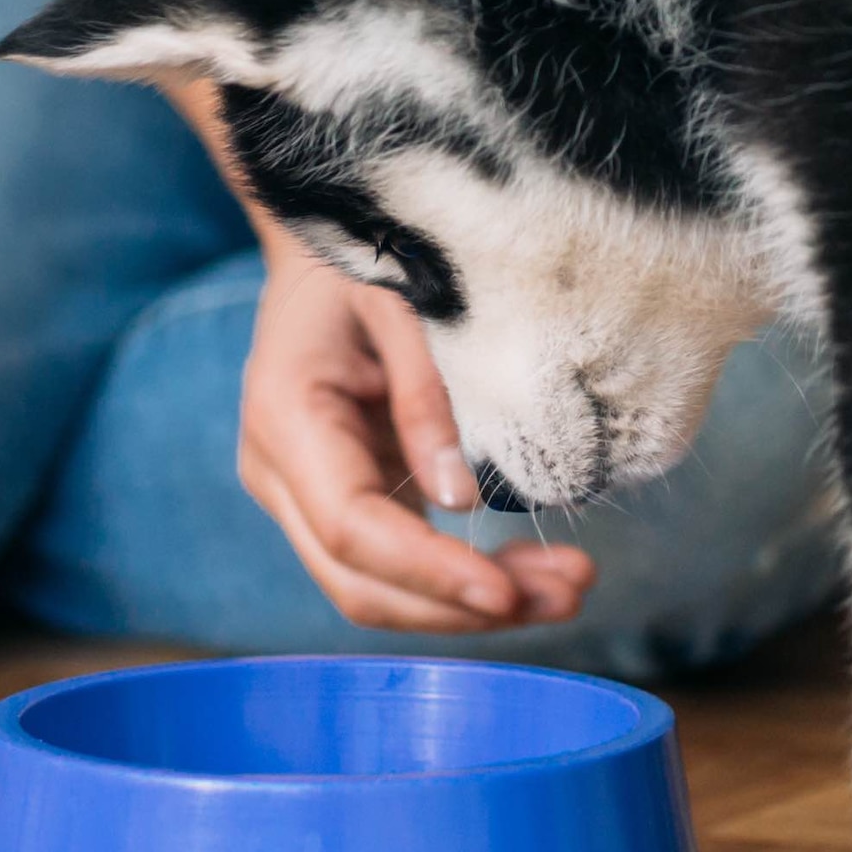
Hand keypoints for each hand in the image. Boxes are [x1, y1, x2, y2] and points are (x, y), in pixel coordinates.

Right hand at [232, 253, 595, 633]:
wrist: (320, 243)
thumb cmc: (364, 255)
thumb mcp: (401, 300)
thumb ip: (426, 395)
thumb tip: (461, 504)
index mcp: (286, 419)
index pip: (351, 529)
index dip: (428, 570)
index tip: (505, 594)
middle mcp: (283, 474)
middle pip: (361, 580)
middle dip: (461, 607)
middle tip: (566, 598)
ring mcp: (309, 494)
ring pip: (381, 587)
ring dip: (471, 605)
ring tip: (568, 592)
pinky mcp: (346, 498)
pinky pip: (399, 561)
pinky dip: (464, 578)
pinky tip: (531, 577)